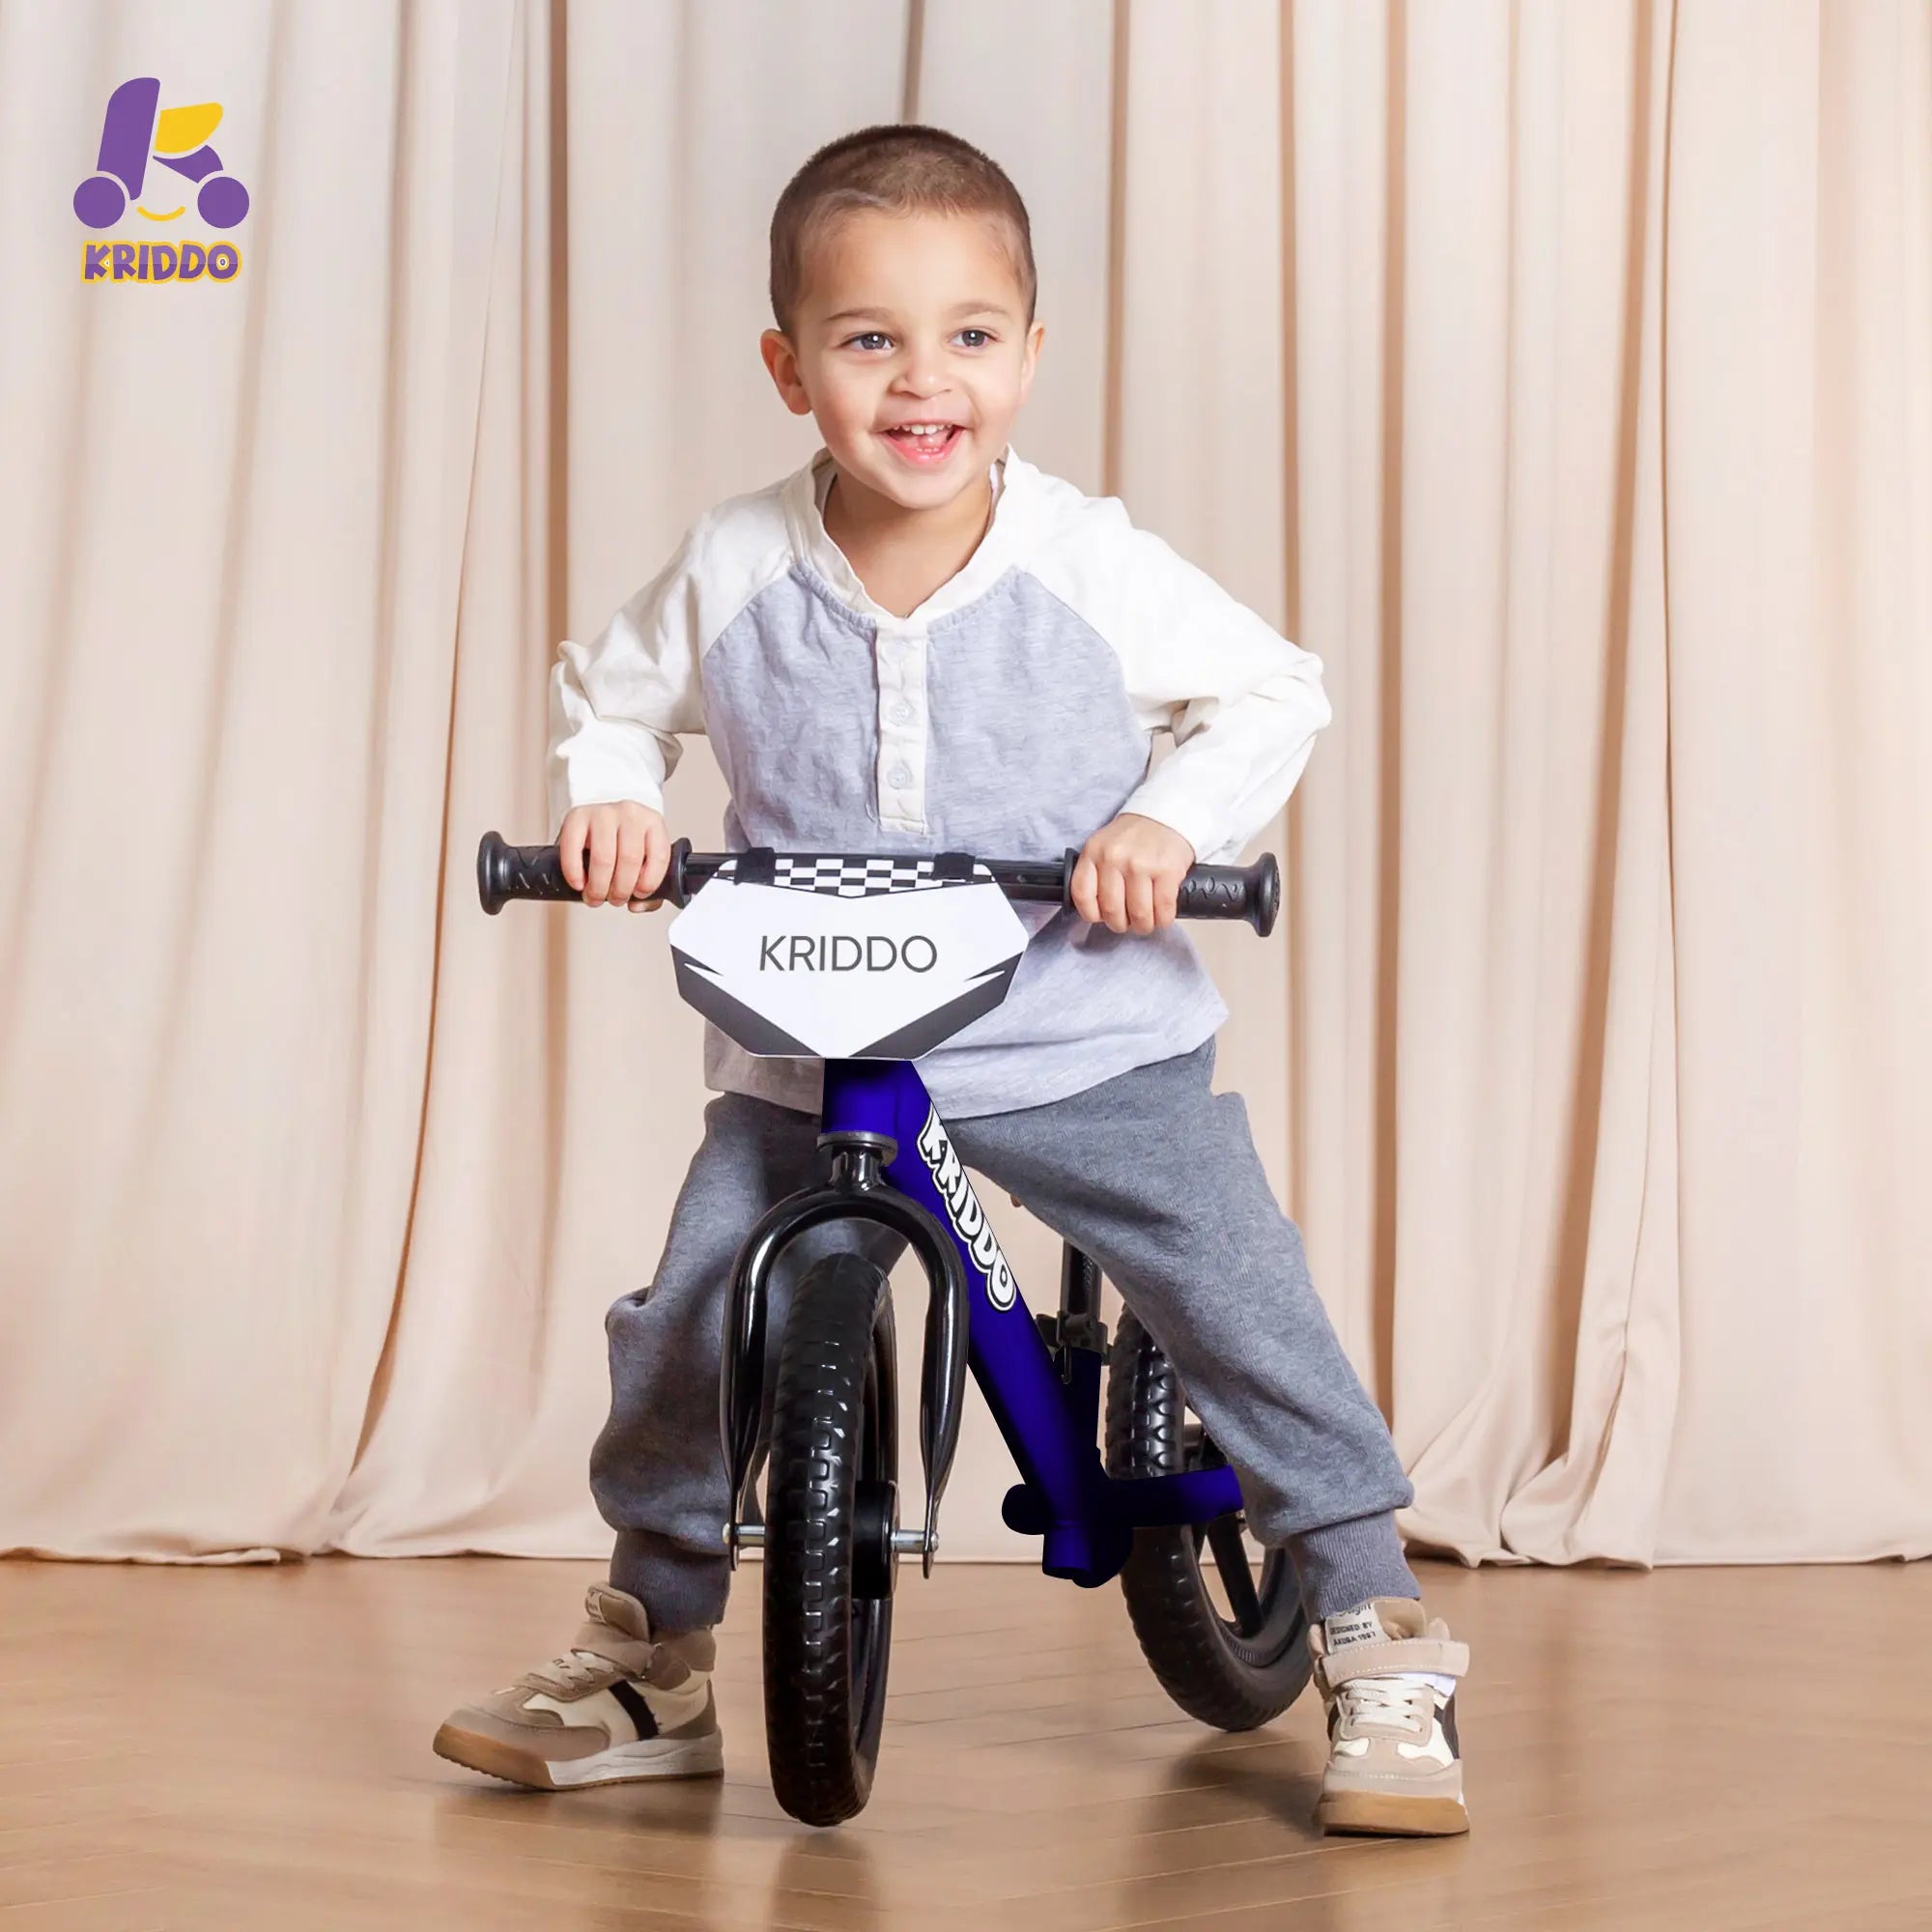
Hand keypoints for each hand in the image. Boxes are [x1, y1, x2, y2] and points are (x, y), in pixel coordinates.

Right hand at [558, 801, 670, 910]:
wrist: (597, 820)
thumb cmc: (621, 841)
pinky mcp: (577, 816)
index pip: (659, 856)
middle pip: (629, 859)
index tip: (638, 895)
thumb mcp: (643, 857)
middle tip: (615, 900)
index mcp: (653, 823)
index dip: (649, 883)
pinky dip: (574, 872)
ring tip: (596, 896)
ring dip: (599, 886)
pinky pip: (574, 849)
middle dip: (621, 889)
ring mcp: (603, 813)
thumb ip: (647, 884)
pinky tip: (579, 884)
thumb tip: (637, 905)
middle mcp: (630, 813)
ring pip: (604, 858)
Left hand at [1069, 813, 1195, 934]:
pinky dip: (1163, 919)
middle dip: (1120, 924)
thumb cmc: (1135, 836)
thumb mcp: (1104, 845)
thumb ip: (1095, 871)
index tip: (1101, 917)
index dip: (1091, 914)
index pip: (1082, 894)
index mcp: (1094, 852)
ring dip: (1143, 925)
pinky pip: (1163, 909)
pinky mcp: (1167, 871)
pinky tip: (1162, 916)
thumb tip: (1097, 909)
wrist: (1167, 814)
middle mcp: (1114, 858)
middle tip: (1128, 922)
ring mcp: (1141, 865)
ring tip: (1146, 922)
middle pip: (1111, 910)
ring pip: (1138, 914)